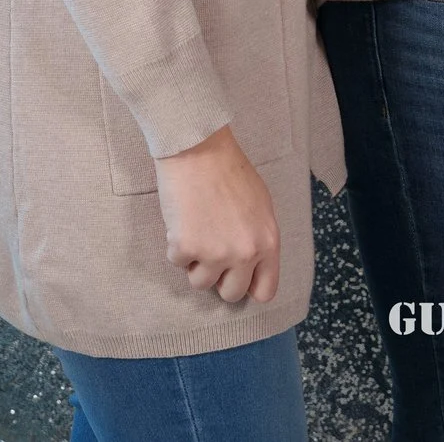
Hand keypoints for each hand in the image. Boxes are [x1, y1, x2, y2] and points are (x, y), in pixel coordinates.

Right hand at [155, 126, 281, 302]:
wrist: (199, 149)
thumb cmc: (230, 171)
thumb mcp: (261, 205)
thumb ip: (259, 238)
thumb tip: (253, 266)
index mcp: (268, 242)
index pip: (265, 290)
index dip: (249, 287)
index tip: (237, 278)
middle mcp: (245, 253)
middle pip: (231, 294)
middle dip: (219, 278)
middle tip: (211, 254)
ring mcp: (215, 253)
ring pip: (200, 282)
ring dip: (195, 262)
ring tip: (197, 230)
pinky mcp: (186, 248)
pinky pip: (177, 262)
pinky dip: (176, 245)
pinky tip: (182, 219)